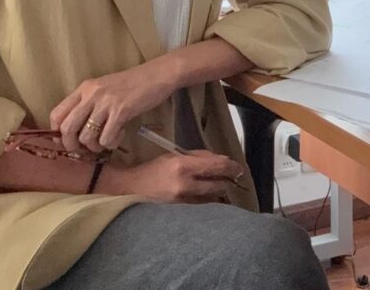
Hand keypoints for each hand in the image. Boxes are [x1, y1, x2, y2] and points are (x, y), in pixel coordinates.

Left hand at [50, 58, 174, 152]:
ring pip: (86, 137)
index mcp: (84, 88)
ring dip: (96, 146)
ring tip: (107, 141)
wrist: (157, 75)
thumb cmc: (132, 84)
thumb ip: (89, 104)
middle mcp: (91, 94)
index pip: (57, 113)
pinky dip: (112, 143)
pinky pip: (106, 138)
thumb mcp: (104, 89)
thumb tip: (74, 131)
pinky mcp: (121, 111)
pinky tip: (120, 135)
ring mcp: (106, 102)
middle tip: (86, 150)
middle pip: (67, 129)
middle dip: (73, 146)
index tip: (70, 141)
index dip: (58, 133)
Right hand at [106, 150, 244, 203]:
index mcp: (182, 166)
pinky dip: (207, 200)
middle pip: (216, 185)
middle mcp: (184, 185)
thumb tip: (219, 161)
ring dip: (218, 191)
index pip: (214, 166)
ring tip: (222, 185)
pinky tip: (209, 196)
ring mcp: (182, 202)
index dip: (229, 167)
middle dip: (227, 181)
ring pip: (211, 197)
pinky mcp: (180, 213)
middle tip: (234, 177)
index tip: (238, 168)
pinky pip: (201, 206)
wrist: (131, 190)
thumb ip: (197, 157)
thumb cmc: (153, 169)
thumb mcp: (174, 156)